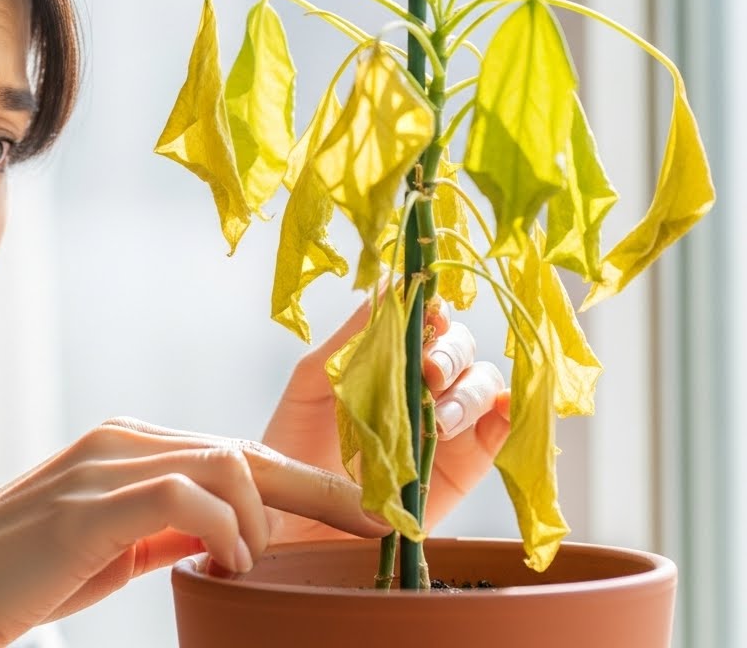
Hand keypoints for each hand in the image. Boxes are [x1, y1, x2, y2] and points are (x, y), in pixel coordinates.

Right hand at [0, 418, 389, 647]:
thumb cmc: (23, 575)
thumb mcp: (109, 547)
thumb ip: (164, 530)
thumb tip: (227, 534)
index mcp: (125, 443)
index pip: (233, 447)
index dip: (304, 480)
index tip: (363, 512)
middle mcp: (118, 439)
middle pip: (243, 445)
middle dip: (318, 488)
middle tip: (374, 525)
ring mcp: (100, 465)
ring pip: (222, 460)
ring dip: (260, 516)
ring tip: (253, 564)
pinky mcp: (87, 503)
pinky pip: (183, 494)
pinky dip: (221, 527)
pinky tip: (225, 562)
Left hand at [261, 297, 509, 544]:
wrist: (296, 520)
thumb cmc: (295, 448)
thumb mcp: (313, 384)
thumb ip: (351, 339)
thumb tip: (387, 284)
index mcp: (386, 357)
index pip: (425, 318)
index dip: (431, 310)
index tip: (425, 315)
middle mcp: (423, 383)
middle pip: (461, 347)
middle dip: (449, 354)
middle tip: (427, 373)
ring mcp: (449, 421)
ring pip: (484, 383)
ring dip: (468, 392)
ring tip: (437, 420)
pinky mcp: (469, 462)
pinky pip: (503, 428)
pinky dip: (508, 414)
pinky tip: (495, 414)